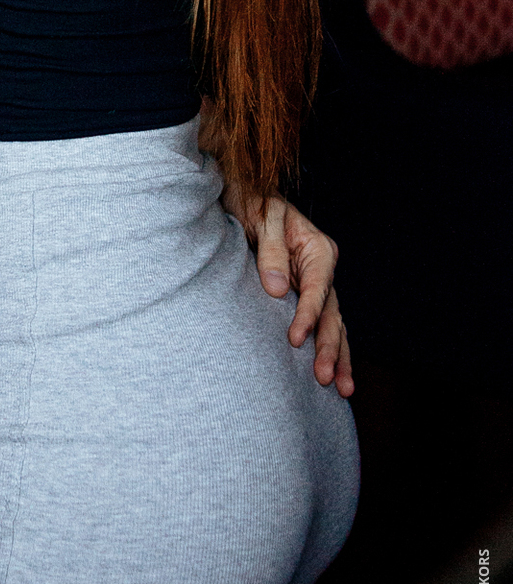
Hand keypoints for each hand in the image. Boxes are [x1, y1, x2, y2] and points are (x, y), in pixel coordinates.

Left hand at [224, 189, 353, 397]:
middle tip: (323, 378)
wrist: (242, 193)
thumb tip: (278, 290)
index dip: (308, 316)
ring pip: (333, 325)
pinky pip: (320, 324)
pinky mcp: (304, 294)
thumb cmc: (250, 199)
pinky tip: (334, 376)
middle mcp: (322, 268)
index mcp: (317, 248)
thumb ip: (269, 251)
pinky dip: (328, 348)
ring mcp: (315, 283)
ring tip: (341, 389)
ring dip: (337, 356)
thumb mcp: (259, 215)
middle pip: (331, 313)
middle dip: (328, 347)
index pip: (318, 289)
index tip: (295, 339)